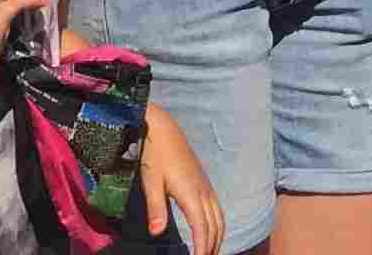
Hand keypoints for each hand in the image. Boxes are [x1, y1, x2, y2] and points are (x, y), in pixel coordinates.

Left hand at [139, 107, 223, 250]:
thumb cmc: (155, 155)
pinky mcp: (204, 182)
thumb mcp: (151, 181)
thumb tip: (156, 233)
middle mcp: (203, 191)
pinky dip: (217, 225)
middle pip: (215, 225)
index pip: (202, 228)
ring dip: (217, 237)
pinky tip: (210, 230)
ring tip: (210, 252)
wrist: (162, 128)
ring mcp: (206, 186)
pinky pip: (217, 209)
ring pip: (219, 217)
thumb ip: (156, 208)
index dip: (203, 248)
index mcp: (191, 193)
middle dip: (213, 246)